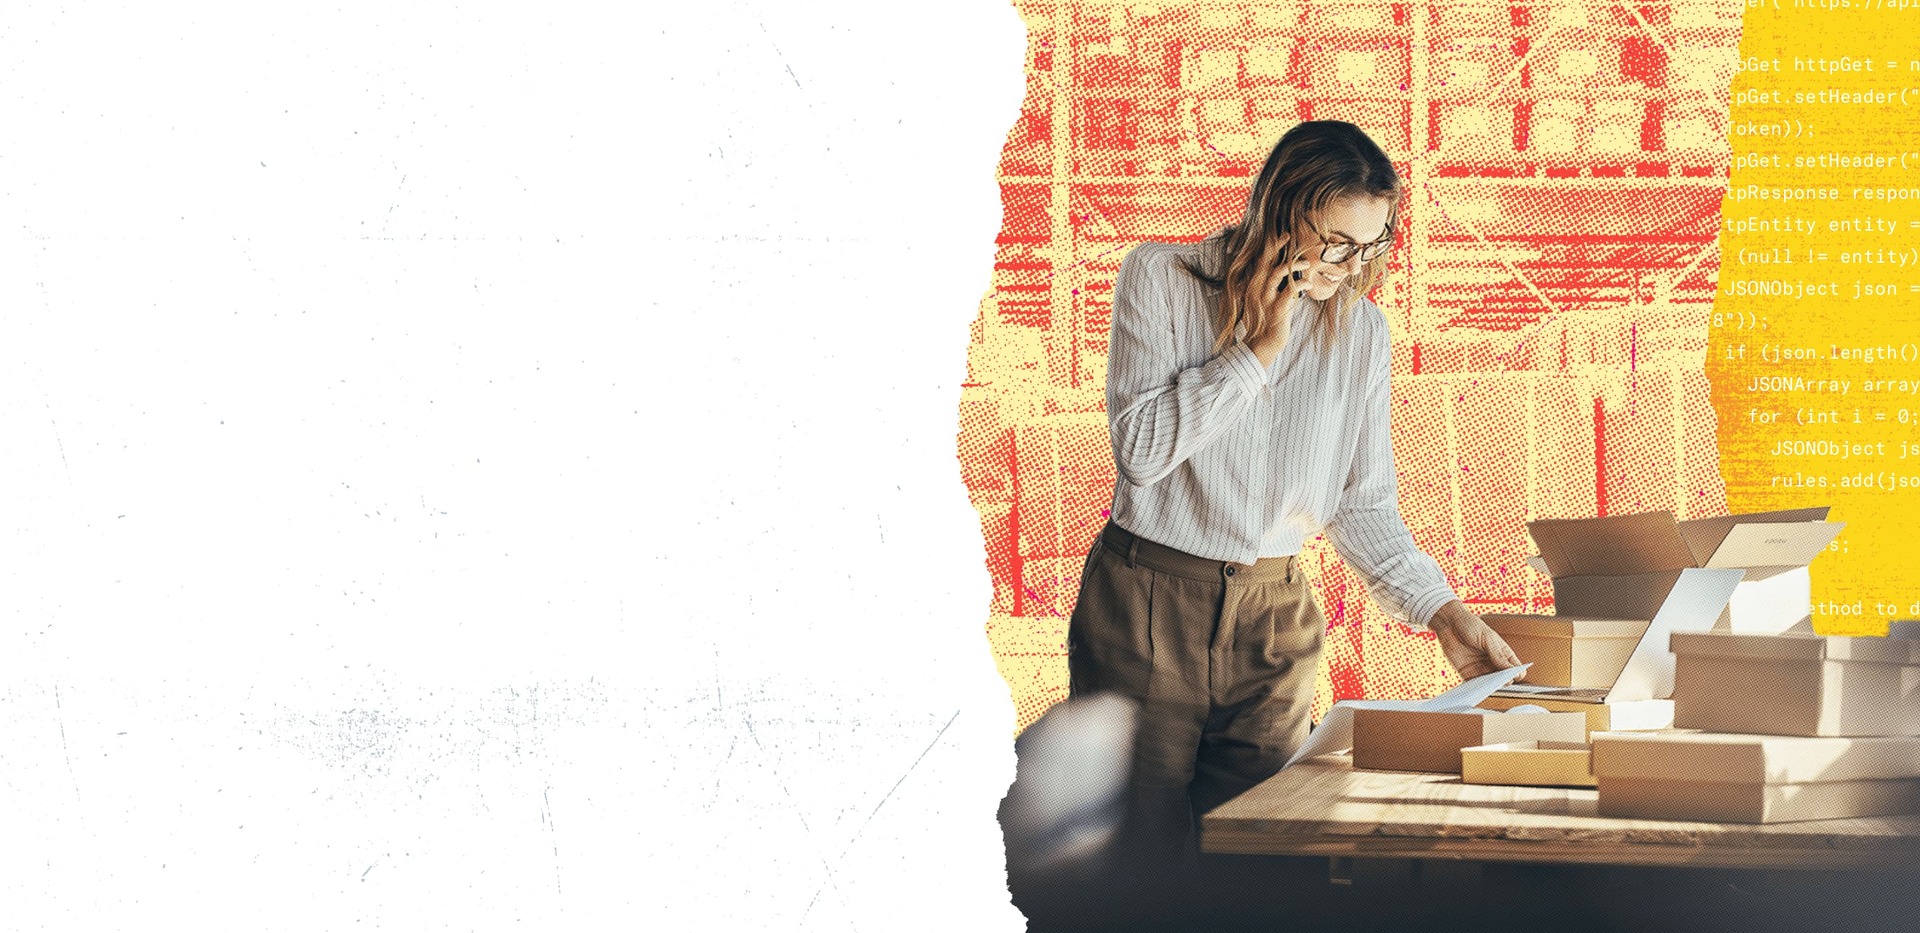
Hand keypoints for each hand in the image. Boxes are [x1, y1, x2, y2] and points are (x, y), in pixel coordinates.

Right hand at [1245, 239, 1313, 367]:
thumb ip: (1273, 286)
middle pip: (1266, 262)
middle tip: (1290, 235)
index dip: (1271, 247)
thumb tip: (1287, 272)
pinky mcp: (1276, 310)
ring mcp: (1265, 300)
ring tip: (1307, 264)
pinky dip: (1300, 285)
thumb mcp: (1266, 300)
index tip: (1283, 234)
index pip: (1261, 261)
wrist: (1261, 344)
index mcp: (1254, 286)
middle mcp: (1257, 290)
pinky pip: (1289, 292)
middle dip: (1277, 247)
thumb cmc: (1267, 321)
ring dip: (1293, 266)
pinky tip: (1309, 283)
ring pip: (1276, 274)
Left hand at [1427, 600, 1523, 680]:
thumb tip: (1512, 670)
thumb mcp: (1488, 638)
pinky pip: (1474, 685)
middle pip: (1504, 679)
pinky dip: (1476, 689)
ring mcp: (1481, 669)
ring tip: (1489, 686)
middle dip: (1504, 682)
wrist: (1449, 624)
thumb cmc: (1471, 626)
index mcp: (1503, 653)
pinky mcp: (1467, 673)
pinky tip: (1476, 689)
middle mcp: (1493, 663)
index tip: (1515, 676)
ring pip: (1490, 684)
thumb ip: (1498, 655)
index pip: (1515, 668)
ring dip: (1490, 687)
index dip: (1517, 674)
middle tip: (1501, 682)